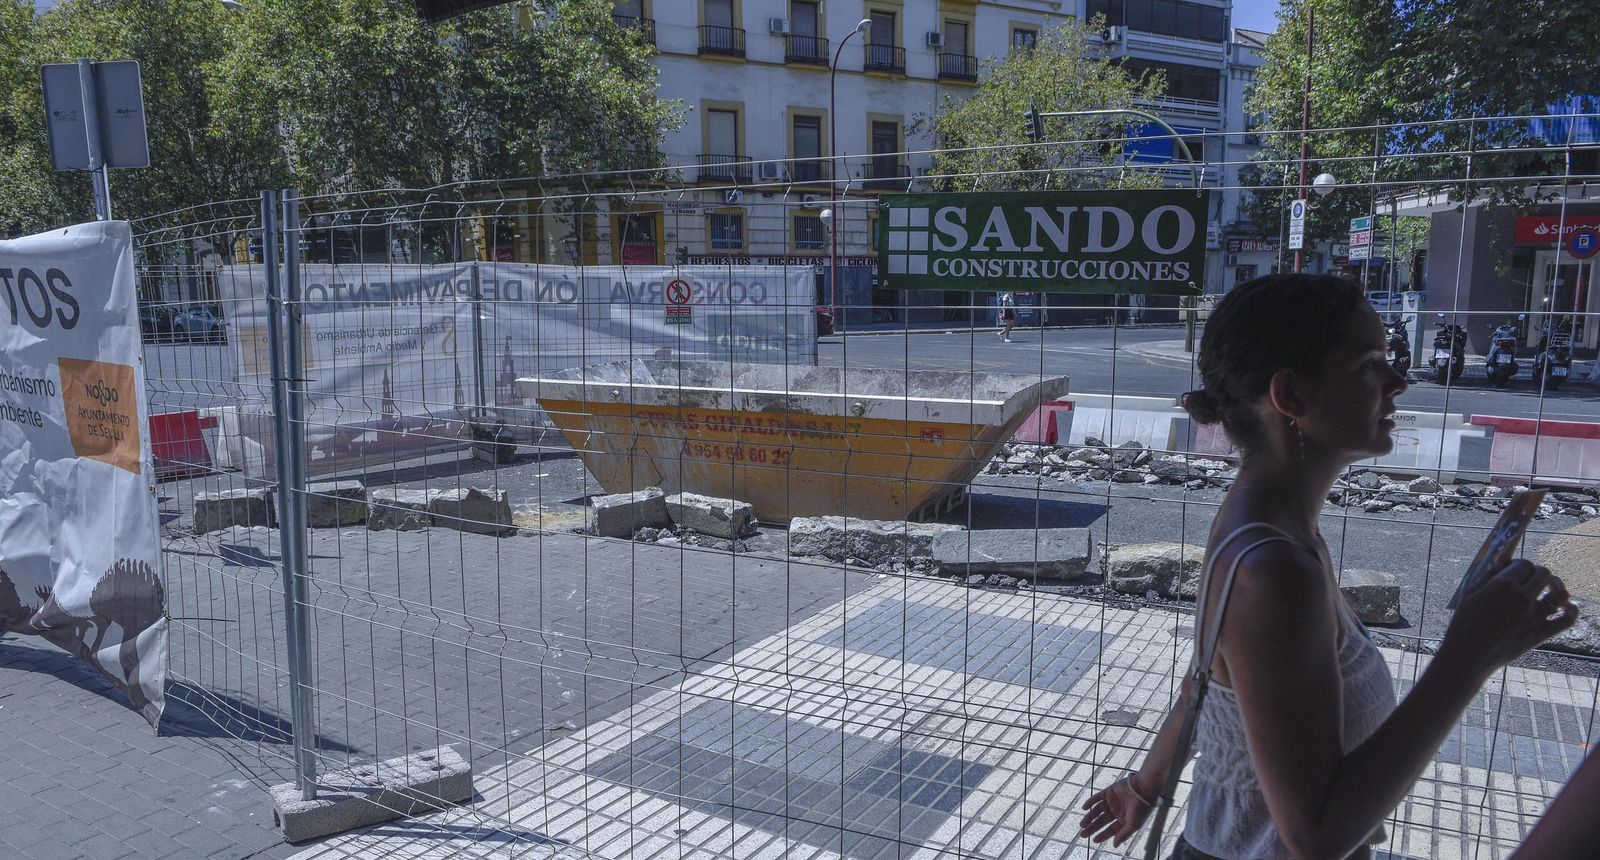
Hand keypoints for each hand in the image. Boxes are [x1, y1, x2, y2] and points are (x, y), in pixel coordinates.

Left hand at [1079, 773, 1156, 846]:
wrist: (1143, 789)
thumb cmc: (1142, 808)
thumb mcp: (1133, 825)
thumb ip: (1123, 835)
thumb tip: (1115, 845)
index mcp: (1124, 820)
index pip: (1111, 830)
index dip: (1102, 835)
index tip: (1094, 840)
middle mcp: (1117, 811)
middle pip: (1101, 821)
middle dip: (1092, 828)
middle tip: (1083, 834)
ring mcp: (1112, 802)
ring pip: (1097, 811)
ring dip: (1089, 817)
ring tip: (1082, 824)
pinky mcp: (1109, 792)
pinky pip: (1097, 797)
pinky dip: (1090, 802)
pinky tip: (1084, 807)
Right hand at [1442, 560, 1576, 675]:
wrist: (1469, 655)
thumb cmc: (1465, 622)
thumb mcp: (1470, 593)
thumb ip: (1489, 573)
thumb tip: (1503, 557)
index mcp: (1503, 584)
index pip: (1524, 564)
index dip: (1521, 565)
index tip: (1517, 571)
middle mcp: (1522, 597)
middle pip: (1544, 574)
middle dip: (1539, 573)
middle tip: (1532, 579)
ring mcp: (1535, 616)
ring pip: (1560, 593)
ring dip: (1558, 586)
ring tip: (1551, 587)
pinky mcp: (1542, 633)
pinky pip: (1567, 619)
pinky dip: (1572, 610)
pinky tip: (1567, 606)